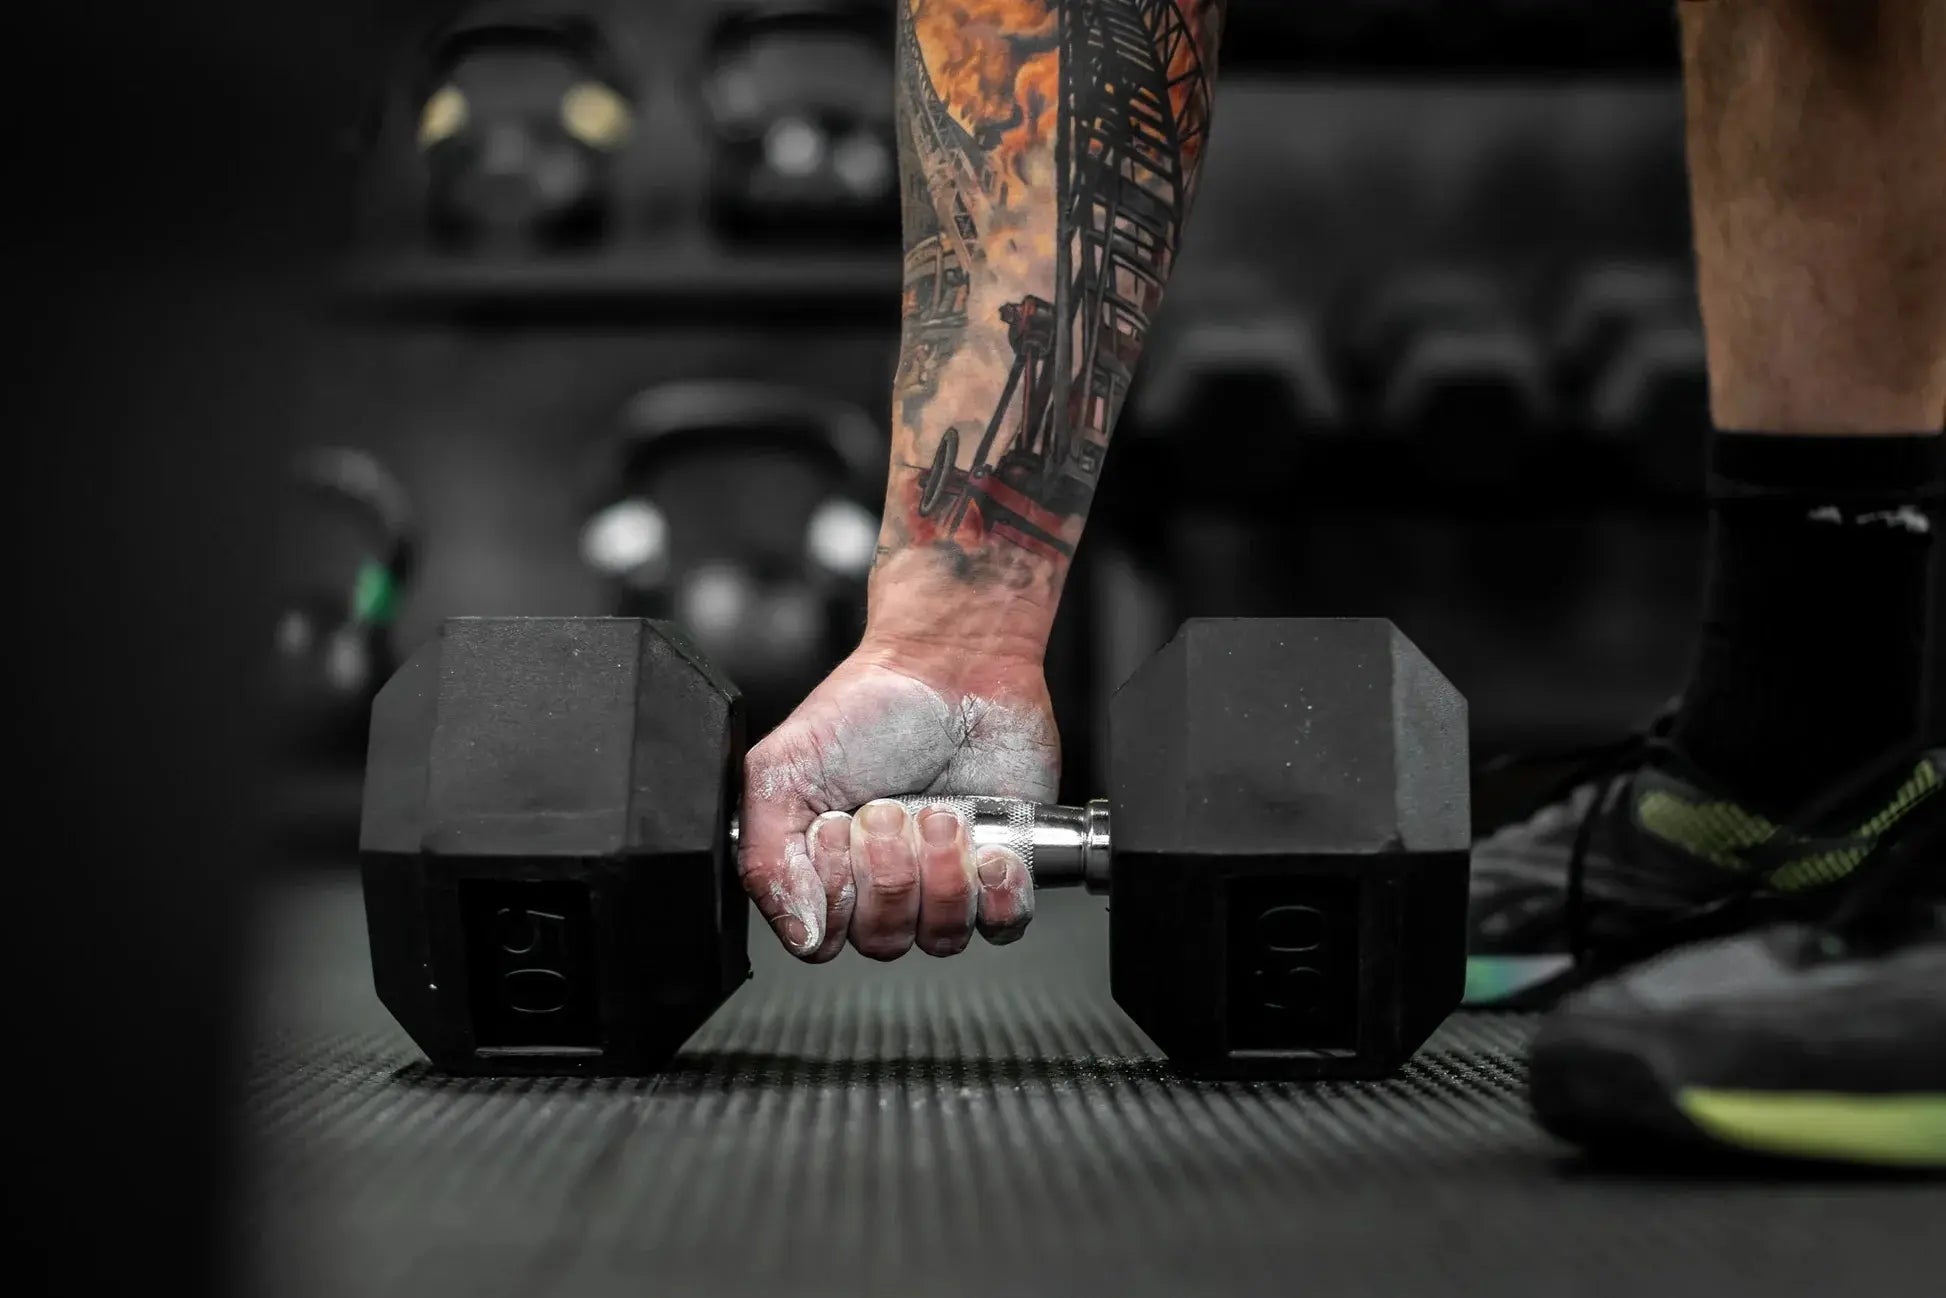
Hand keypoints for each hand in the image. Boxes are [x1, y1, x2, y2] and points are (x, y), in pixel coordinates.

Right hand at [738, 643, 1058, 961]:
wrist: (951, 664)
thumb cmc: (870, 707)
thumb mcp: (782, 769)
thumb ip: (764, 854)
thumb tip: (797, 930)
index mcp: (825, 870)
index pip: (823, 940)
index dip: (834, 893)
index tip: (840, 829)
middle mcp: (883, 885)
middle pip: (883, 940)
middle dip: (890, 871)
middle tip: (891, 809)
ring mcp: (944, 881)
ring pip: (943, 935)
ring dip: (943, 872)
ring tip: (942, 813)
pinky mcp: (1001, 870)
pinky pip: (1005, 923)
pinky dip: (998, 892)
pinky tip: (988, 847)